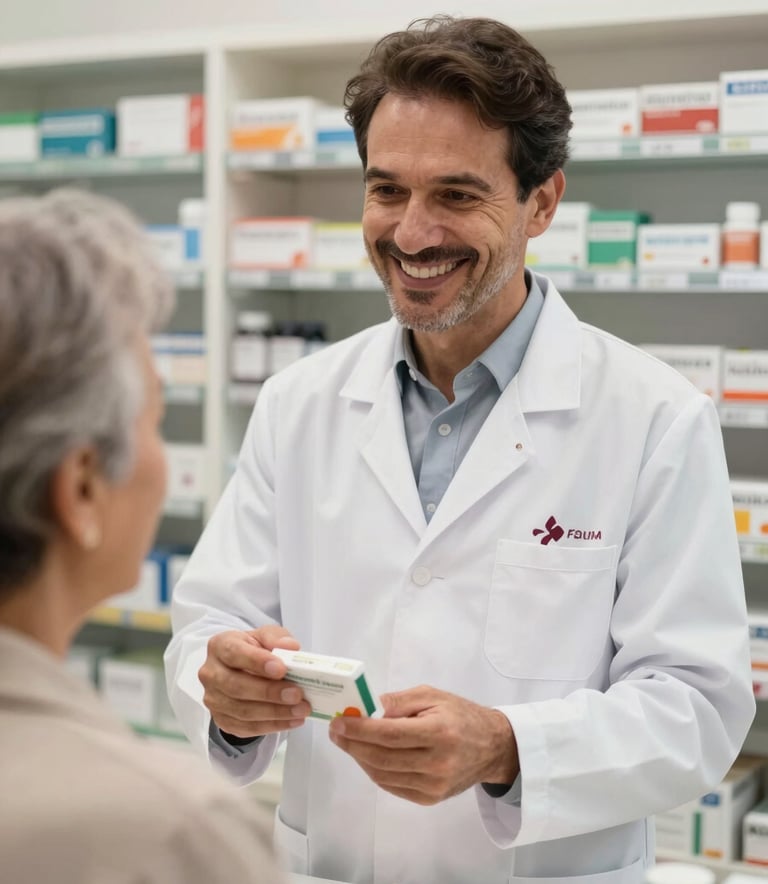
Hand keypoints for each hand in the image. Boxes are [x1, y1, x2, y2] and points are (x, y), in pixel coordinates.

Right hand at [199, 625, 311, 737]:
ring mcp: (213, 700)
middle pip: (236, 686)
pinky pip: (246, 727)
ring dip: (275, 712)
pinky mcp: (222, 720)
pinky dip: (272, 725)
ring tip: (301, 709)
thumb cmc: (255, 649)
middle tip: (297, 694)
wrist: (242, 670)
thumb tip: (291, 647)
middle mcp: (211, 673)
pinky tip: (292, 720)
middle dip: (269, 692)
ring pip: (242, 711)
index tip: (281, 669)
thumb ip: (277, 638)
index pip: (234, 653)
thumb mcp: (265, 636)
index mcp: (219, 646)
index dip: (257, 662)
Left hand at [328, 685, 518, 804]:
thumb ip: (401, 700)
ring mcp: (433, 785)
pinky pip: (393, 786)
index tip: (339, 722)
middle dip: (352, 744)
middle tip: (336, 731)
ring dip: (360, 758)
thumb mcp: (434, 695)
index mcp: (438, 733)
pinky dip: (375, 771)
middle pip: (382, 757)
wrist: (492, 747)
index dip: (360, 730)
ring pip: (383, 774)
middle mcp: (436, 763)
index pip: (389, 735)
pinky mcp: (430, 798)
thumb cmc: (461, 715)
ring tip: (347, 742)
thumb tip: (371, 708)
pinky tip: (367, 756)